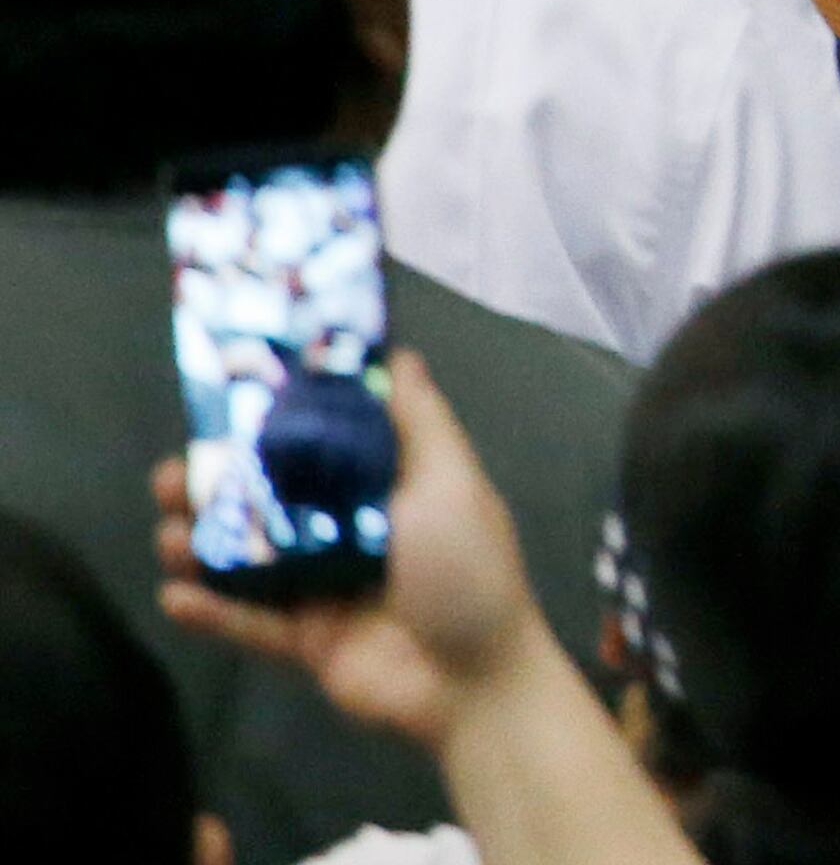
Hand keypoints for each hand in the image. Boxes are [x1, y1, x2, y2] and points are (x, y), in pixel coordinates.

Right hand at [153, 352, 549, 747]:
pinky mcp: (305, 642)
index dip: (277, 424)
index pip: (323, 445)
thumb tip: (401, 355)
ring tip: (169, 533)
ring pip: (248, 560)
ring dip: (201, 545)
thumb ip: (421, 423)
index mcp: (386, 490)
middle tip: (174, 472)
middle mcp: (349, 533)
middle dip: (219, 486)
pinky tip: (173, 594)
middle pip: (272, 501)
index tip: (228, 398)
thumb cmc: (469, 572)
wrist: (474, 681)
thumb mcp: (453, 484)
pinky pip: (248, 623)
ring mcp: (324, 589)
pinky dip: (210, 611)